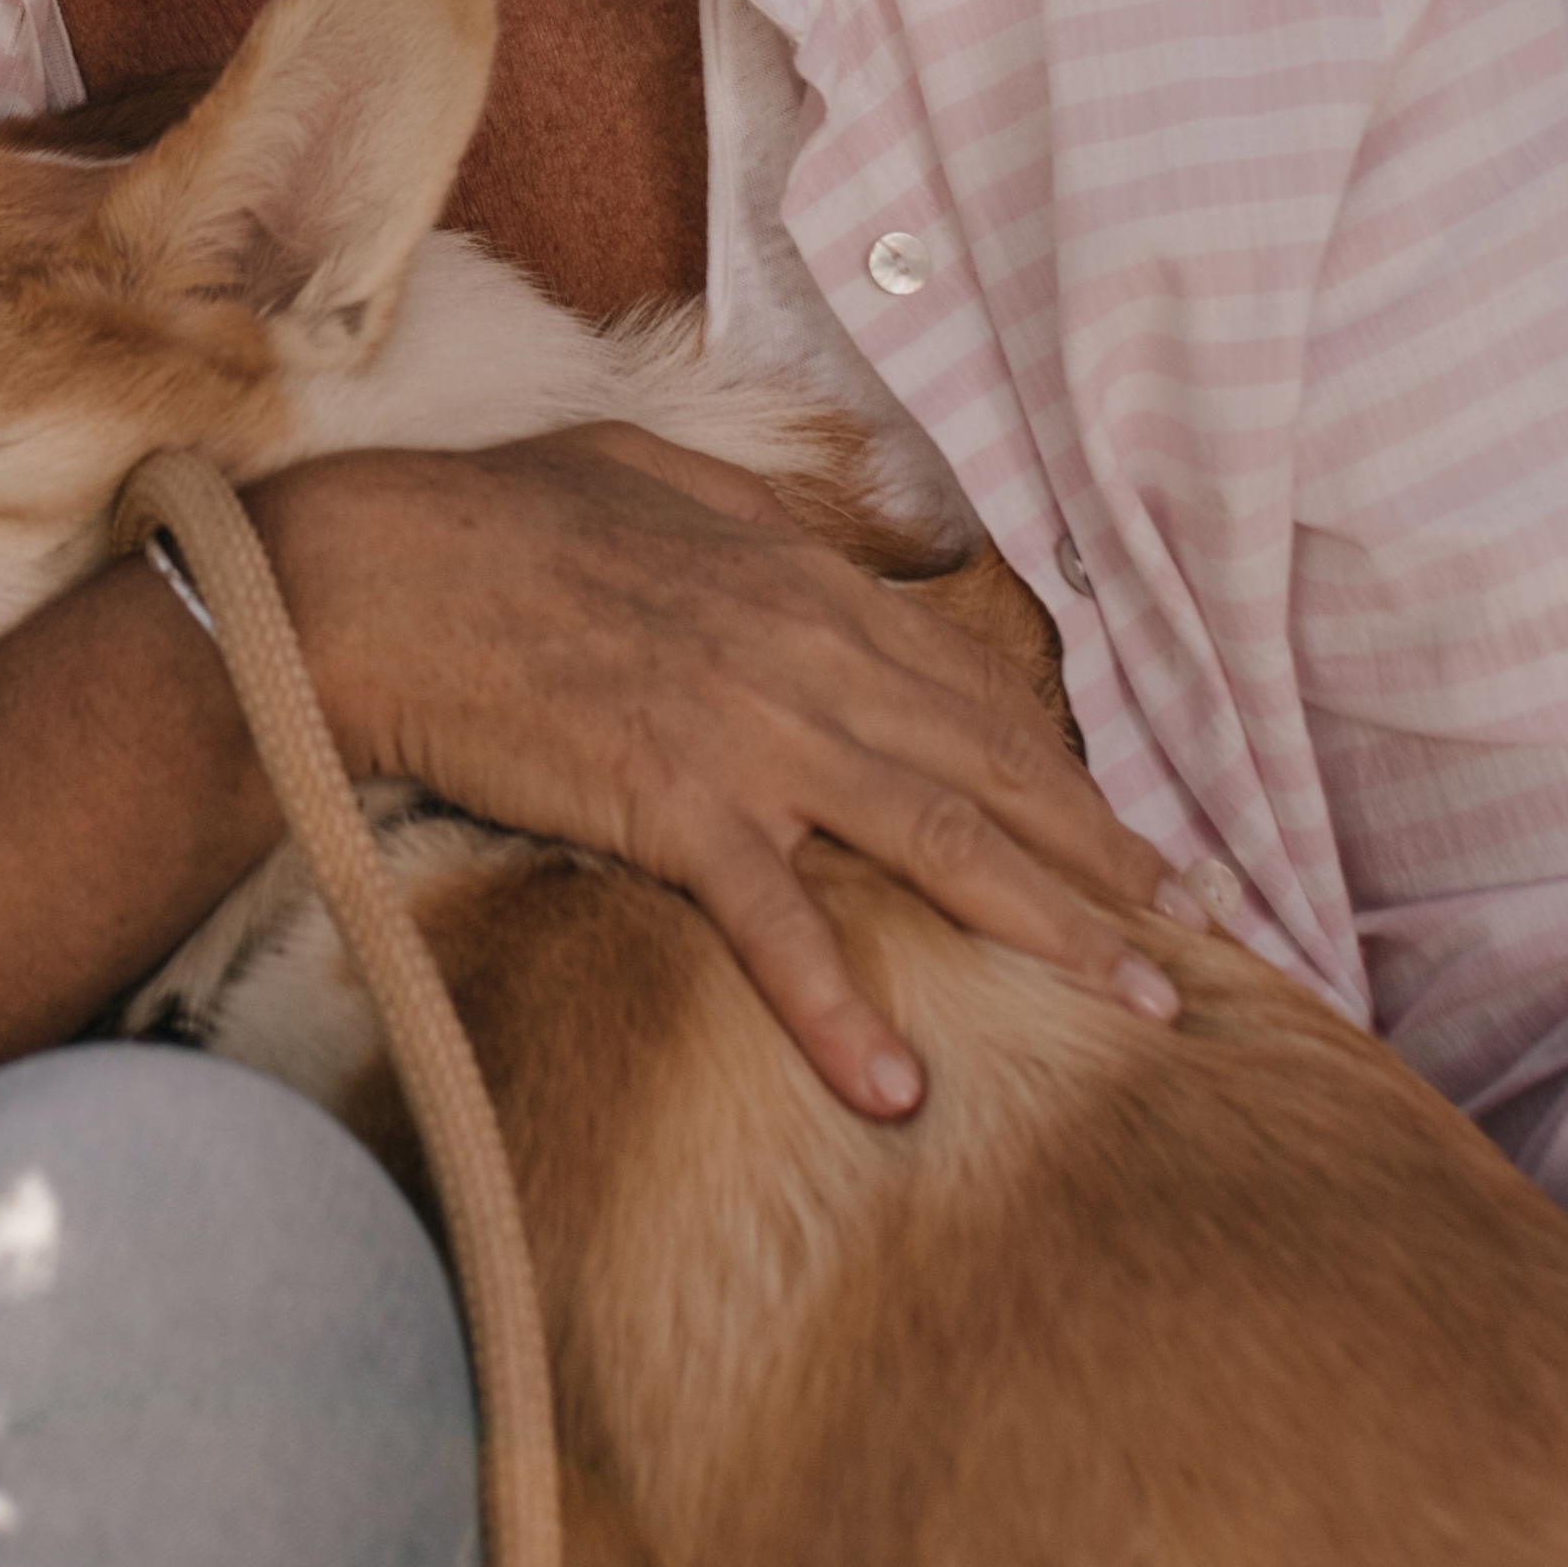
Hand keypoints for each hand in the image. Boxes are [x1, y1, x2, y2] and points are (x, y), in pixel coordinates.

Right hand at [249, 427, 1188, 1120]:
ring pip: (939, 840)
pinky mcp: (671, 804)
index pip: (978, 694)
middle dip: (1108, 862)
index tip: (1137, 843)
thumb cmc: (495, 520)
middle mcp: (809, 655)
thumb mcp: (659, 476)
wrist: (371, 575)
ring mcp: (750, 731)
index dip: (1069, 775)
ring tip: (1135, 1008)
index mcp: (808, 583)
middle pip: (996, 772)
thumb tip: (862, 549)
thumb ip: (772, 516)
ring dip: (1050, 930)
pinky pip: (778, 925)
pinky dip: (840, 1012)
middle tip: (1196, 941)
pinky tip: (897, 1090)